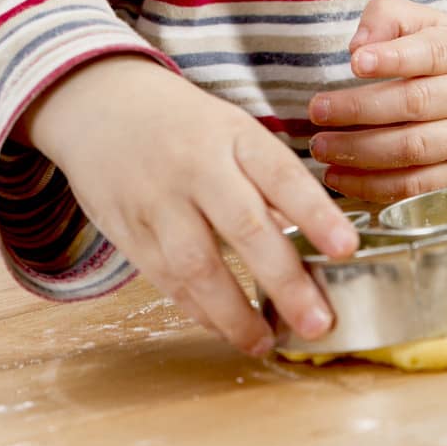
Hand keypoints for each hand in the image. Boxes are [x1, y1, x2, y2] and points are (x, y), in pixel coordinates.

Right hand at [12, 54, 359, 357]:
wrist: (99, 102)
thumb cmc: (183, 123)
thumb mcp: (231, 129)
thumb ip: (269, 180)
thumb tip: (317, 237)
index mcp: (233, 134)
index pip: (281, 174)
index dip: (316, 213)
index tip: (347, 249)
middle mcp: (196, 166)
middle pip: (245, 226)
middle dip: (284, 280)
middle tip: (317, 323)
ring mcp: (158, 201)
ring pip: (199, 266)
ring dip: (236, 314)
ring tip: (267, 343)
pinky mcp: (128, 231)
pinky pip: (167, 280)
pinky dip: (200, 311)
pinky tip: (227, 330)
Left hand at [307, 0, 446, 202]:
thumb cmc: (441, 55)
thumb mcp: (422, 22)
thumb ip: (386, 18)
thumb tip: (358, 47)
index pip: (431, 52)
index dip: (392, 57)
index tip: (354, 62)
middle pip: (416, 103)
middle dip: (360, 109)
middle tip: (317, 110)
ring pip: (415, 149)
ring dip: (361, 152)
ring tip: (321, 147)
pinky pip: (418, 187)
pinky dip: (374, 185)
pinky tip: (339, 176)